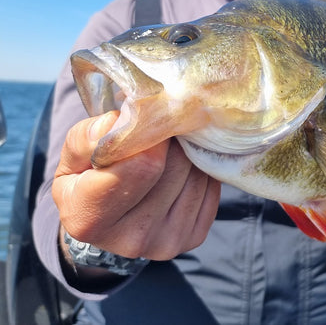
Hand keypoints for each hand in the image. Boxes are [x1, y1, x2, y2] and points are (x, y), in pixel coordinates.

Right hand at [53, 111, 220, 260]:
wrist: (106, 218)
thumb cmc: (87, 179)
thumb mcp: (74, 155)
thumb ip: (88, 137)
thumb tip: (123, 123)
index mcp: (91, 219)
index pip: (143, 165)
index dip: (152, 135)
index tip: (149, 122)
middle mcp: (131, 240)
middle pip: (176, 166)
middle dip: (171, 140)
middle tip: (162, 131)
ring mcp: (166, 243)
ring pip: (198, 174)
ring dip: (188, 152)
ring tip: (170, 148)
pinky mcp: (193, 238)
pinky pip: (212, 188)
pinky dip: (200, 169)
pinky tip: (183, 166)